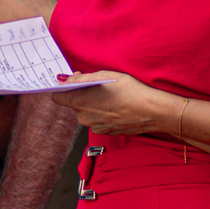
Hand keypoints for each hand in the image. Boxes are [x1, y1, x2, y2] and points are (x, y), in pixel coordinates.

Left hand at [38, 70, 162, 137]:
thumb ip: (82, 78)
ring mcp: (94, 127)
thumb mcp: (105, 76)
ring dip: (94, 105)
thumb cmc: (130, 90)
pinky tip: (117, 107)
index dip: (63, 88)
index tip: (72, 82)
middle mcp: (83, 117)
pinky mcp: (105, 132)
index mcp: (79, 102)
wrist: (152, 111)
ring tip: (112, 97)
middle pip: (75, 104)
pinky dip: (104, 113)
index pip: (57, 97)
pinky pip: (98, 120)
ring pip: (87, 113)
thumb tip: (67, 79)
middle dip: (83, 95)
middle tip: (99, 86)